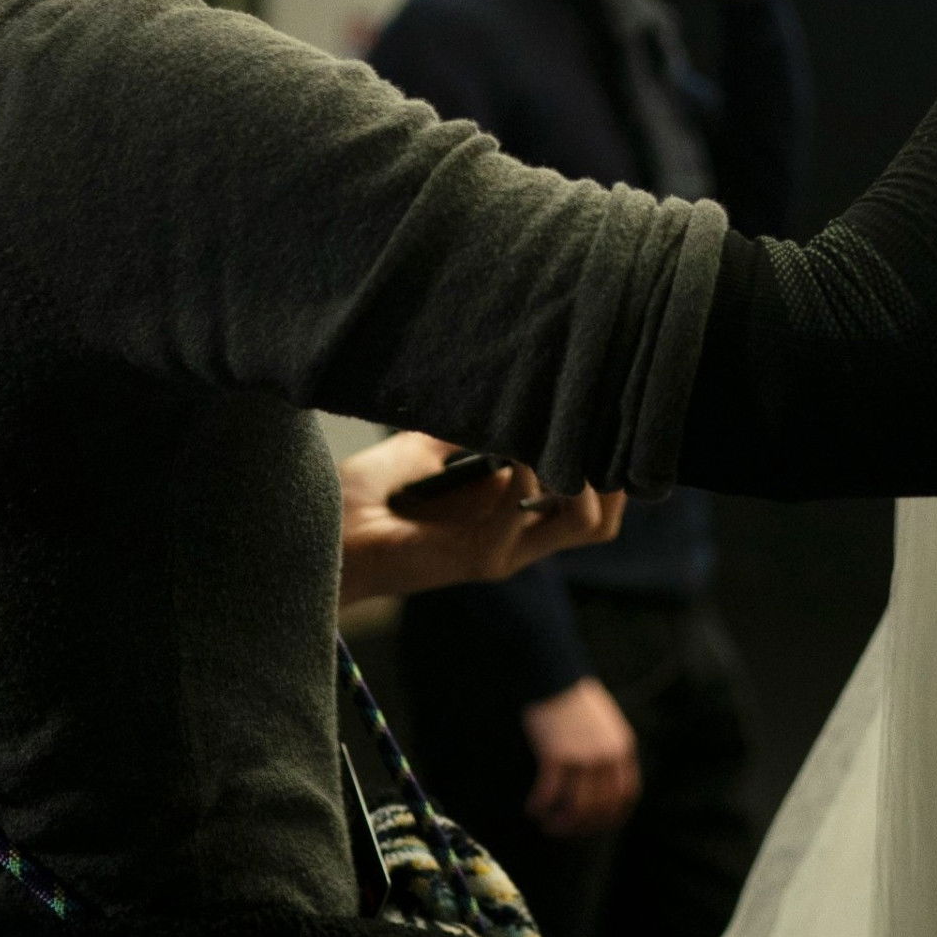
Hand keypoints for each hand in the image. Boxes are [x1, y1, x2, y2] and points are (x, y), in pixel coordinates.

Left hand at [333, 433, 624, 604]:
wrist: (327, 532)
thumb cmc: (374, 489)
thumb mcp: (434, 442)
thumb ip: (478, 423)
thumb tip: (516, 381)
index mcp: (513, 515)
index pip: (592, 500)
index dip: (606, 462)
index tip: (603, 411)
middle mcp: (518, 537)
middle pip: (603, 519)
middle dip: (609, 469)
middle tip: (593, 419)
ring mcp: (505, 551)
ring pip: (586, 522)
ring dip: (579, 470)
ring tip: (558, 429)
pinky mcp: (481, 556)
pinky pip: (528, 507)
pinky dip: (530, 467)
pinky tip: (513, 438)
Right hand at [520, 676, 639, 837]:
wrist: (555, 675)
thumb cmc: (575, 699)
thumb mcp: (605, 725)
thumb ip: (608, 752)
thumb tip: (599, 787)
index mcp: (623, 748)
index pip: (626, 795)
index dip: (611, 816)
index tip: (594, 826)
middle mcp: (607, 756)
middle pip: (600, 807)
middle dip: (581, 825)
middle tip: (563, 829)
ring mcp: (583, 756)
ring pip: (576, 806)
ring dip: (560, 821)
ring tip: (546, 823)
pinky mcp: (557, 754)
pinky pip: (550, 792)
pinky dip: (540, 805)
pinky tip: (533, 808)